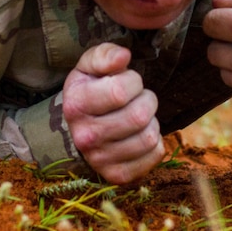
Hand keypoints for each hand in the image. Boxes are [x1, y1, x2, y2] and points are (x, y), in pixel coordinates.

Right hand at [61, 43, 164, 183]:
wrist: (79, 129)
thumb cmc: (91, 89)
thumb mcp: (90, 66)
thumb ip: (105, 55)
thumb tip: (123, 56)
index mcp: (76, 105)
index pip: (121, 91)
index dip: (133, 81)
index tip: (128, 81)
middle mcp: (85, 137)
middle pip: (138, 116)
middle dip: (146, 100)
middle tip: (138, 99)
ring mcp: (100, 160)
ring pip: (149, 137)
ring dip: (151, 122)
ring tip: (139, 116)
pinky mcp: (117, 175)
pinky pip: (154, 155)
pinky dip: (155, 143)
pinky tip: (140, 135)